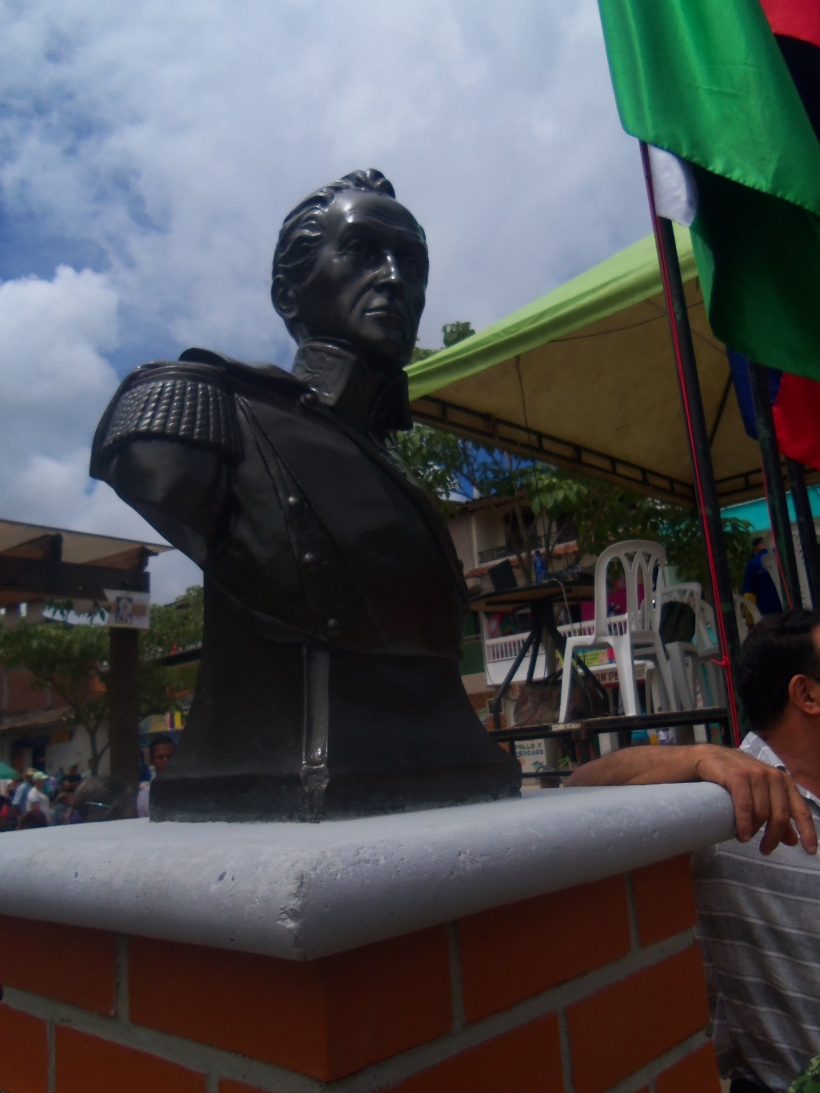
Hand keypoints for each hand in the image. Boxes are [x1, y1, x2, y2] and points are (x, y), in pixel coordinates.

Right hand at [692, 745, 817, 855]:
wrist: (711, 757)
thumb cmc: (738, 777)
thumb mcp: (762, 795)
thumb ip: (777, 815)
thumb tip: (793, 841)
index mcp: (785, 782)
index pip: (801, 810)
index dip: (807, 831)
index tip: (810, 851)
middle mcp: (774, 776)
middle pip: (780, 815)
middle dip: (773, 837)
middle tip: (765, 850)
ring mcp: (756, 774)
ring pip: (762, 812)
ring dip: (754, 831)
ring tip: (744, 838)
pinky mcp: (738, 775)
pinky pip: (745, 806)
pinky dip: (744, 824)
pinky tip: (742, 835)